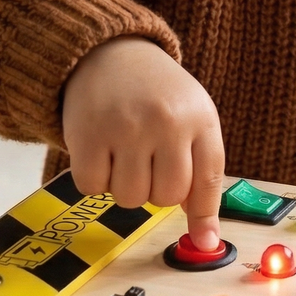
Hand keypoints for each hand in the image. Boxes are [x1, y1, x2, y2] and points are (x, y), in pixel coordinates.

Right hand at [62, 37, 226, 249]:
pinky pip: (92, 188)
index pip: (207, 181)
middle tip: (148, 163)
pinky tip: (100, 150)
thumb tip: (207, 240)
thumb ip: (202, 175)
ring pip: (129, 199)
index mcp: (200, 118)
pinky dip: (94, 179)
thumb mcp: (192, 120)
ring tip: (124, 153)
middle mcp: (166, 122)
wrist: (109, 52)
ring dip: (124, 186)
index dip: (204, 215)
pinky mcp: (88, 134)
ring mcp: (126, 127)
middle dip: (156, 191)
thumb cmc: (157, 95)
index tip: (205, 242)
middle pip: (165, 198)